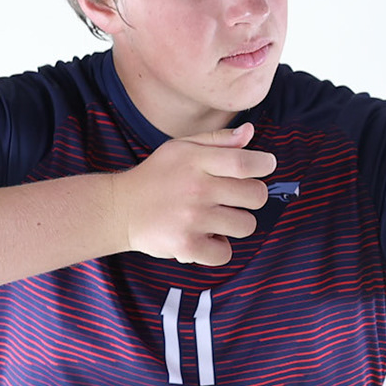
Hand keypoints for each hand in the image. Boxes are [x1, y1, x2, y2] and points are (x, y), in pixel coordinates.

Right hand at [113, 124, 276, 265]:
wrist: (119, 209)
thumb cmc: (157, 176)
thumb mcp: (182, 147)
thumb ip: (218, 140)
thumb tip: (250, 133)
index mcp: (195, 160)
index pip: (245, 162)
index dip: (264, 164)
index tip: (266, 166)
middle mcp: (196, 188)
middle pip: (255, 195)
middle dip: (252, 196)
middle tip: (234, 196)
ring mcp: (192, 219)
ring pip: (246, 225)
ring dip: (236, 223)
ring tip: (215, 217)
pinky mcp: (186, 245)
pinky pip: (225, 253)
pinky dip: (218, 248)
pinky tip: (204, 237)